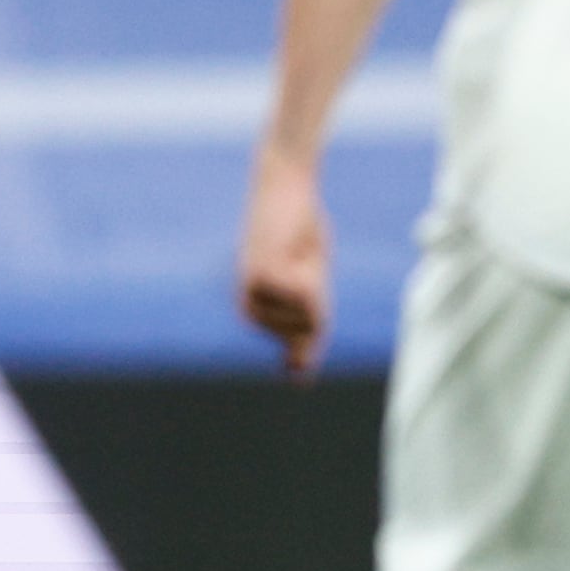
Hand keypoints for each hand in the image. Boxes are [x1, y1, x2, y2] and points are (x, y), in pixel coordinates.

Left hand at [238, 150, 332, 375]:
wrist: (284, 191)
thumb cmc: (300, 237)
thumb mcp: (312, 287)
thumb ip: (309, 328)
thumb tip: (299, 378)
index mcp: (257, 314)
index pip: (303, 341)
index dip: (318, 312)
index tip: (307, 282)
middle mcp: (248, 308)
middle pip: (309, 330)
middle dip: (321, 300)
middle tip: (306, 262)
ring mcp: (253, 294)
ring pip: (308, 314)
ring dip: (316, 285)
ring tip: (299, 255)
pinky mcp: (261, 275)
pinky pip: (304, 294)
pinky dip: (310, 275)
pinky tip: (296, 253)